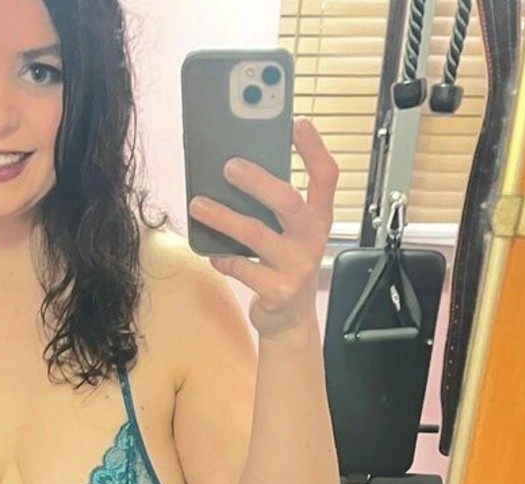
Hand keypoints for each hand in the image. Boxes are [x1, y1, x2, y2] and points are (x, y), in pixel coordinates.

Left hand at [189, 117, 338, 341]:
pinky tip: (211, 253)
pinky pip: (241, 267)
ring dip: (223, 217)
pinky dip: (223, 258)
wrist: (289, 320)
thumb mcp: (289, 235)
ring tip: (198, 205)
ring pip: (255, 234)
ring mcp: (296, 266)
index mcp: (319, 219)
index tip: (296, 122)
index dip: (314, 148)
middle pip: (287, 202)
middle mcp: (312, 240)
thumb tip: (239, 173)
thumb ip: (274, 209)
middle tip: (228, 166)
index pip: (326, 177)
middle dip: (257, 180)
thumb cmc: (285, 266)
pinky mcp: (277, 290)